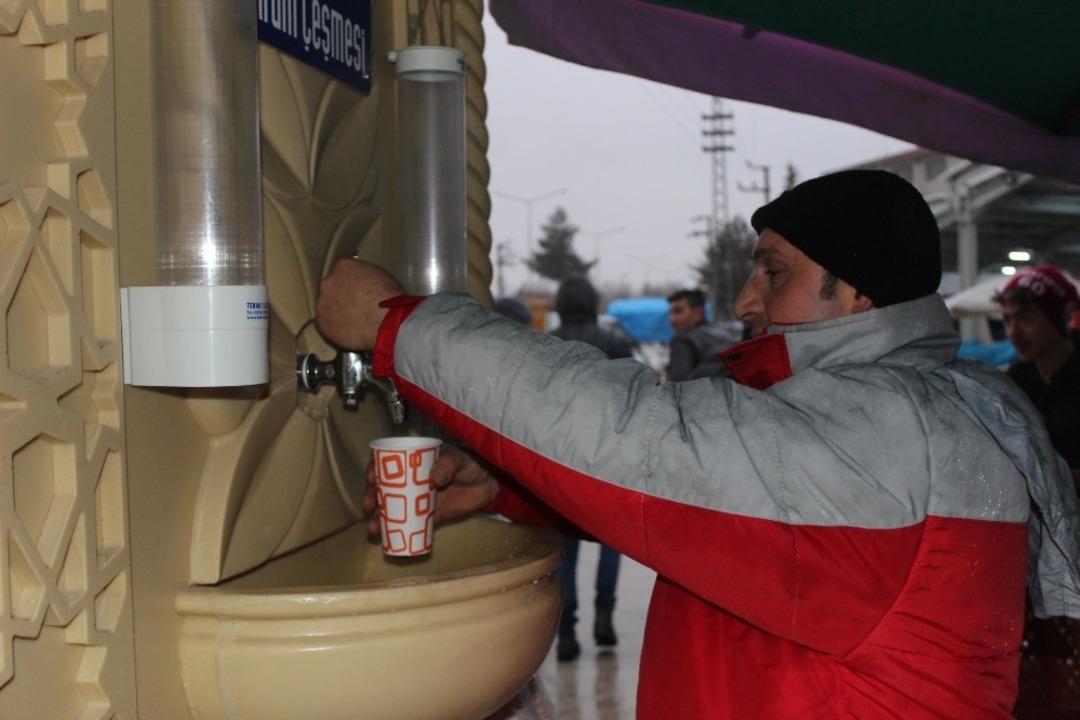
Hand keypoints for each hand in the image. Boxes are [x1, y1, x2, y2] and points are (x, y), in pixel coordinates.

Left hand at [315, 259, 405, 350]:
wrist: (387, 322)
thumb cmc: (390, 301)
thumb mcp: (381, 277)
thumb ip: (365, 277)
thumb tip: (364, 285)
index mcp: (344, 266)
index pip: (342, 272)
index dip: (352, 283)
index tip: (358, 291)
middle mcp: (329, 282)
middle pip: (331, 288)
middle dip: (341, 296)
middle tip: (357, 307)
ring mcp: (323, 303)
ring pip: (327, 307)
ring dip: (337, 313)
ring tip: (355, 321)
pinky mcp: (322, 323)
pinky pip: (326, 326)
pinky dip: (336, 329)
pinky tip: (351, 331)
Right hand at [363, 444, 499, 537]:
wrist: (488, 483)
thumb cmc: (470, 463)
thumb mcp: (458, 458)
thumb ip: (447, 464)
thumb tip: (433, 477)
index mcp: (413, 461)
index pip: (388, 464)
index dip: (374, 469)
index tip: (371, 476)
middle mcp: (410, 481)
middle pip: (383, 488)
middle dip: (371, 496)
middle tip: (368, 505)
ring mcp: (417, 500)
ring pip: (392, 508)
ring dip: (379, 518)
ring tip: (373, 528)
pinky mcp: (427, 517)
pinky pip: (409, 525)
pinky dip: (398, 532)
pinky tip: (387, 539)